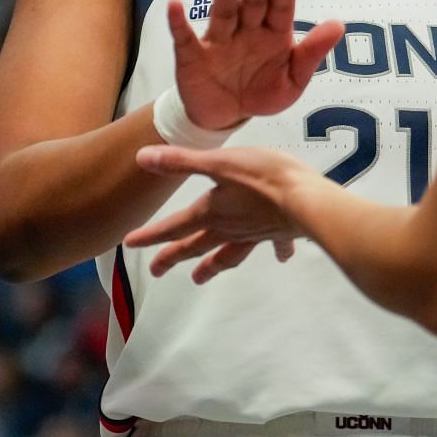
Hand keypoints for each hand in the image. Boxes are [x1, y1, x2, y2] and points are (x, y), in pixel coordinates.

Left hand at [127, 145, 321, 282]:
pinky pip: (274, 244)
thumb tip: (142, 158)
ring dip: (211, 265)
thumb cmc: (264, 177)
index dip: (150, 235)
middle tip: (155, 271)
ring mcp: (254, 233)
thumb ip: (181, 162)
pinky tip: (281, 257)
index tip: (129, 244)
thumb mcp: (219, 162)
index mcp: (211, 212)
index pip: (174, 226)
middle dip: (173, 257)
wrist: (307, 201)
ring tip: (199, 278)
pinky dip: (276, 250)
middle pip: (195, 246)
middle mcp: (229, 227)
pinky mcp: (279, 231)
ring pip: (227, 253)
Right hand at [169, 0, 343, 130]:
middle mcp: (246, 30)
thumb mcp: (292, 81)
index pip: (280, 7)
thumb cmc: (261, 92)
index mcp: (273, 34)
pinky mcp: (193, 55)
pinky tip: (176, 5)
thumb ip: (311, 54)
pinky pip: (185, 37)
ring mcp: (219, 40)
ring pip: (223, 10)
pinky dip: (179, 22)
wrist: (225, 116)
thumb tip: (339, 25)